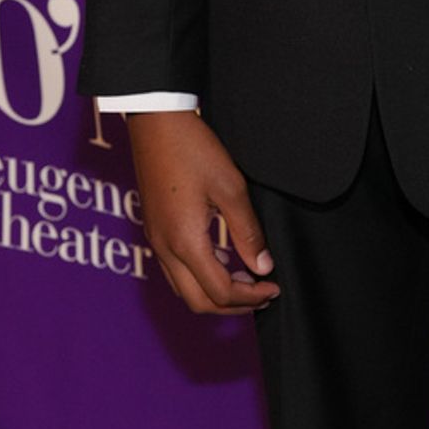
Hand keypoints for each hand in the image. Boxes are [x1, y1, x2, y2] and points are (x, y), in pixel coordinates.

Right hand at [126, 110, 279, 315]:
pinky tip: (221, 260)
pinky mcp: (154, 230)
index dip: (250, 297)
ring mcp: (156, 240)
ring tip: (246, 279)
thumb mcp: (230, 187)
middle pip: (198, 302)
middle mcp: (165, 248)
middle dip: (232, 306)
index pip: (220, 292)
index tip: (273, 288)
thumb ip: (247, 231)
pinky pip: (175, 271)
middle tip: (262, 294)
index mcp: (185, 242)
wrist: (155, 122)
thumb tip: (262, 266)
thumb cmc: (193, 148)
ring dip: (215, 294)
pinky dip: (200, 277)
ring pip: (184, 289)